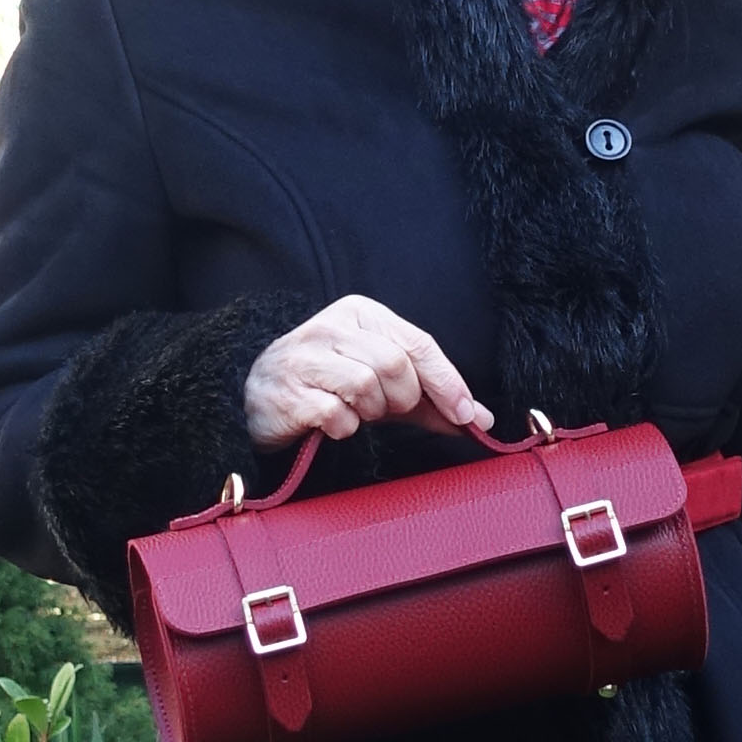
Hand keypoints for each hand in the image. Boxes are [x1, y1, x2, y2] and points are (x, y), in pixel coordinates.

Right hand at [243, 297, 493, 449]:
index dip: (448, 382)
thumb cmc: (331, 390)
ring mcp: (305, 356)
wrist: (261, 400)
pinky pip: (336, 414)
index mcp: (361, 313)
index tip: (468, 416)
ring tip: (353, 412)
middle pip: (395, 366)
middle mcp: (331, 326)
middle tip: (386, 411)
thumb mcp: (384, 388)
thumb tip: (481, 421)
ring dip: (369, 413)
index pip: (418, 344)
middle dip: (401, 399)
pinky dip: (343, 428)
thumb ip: (431, 402)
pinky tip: (329, 424)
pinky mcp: (287, 390)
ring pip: (366, 387)